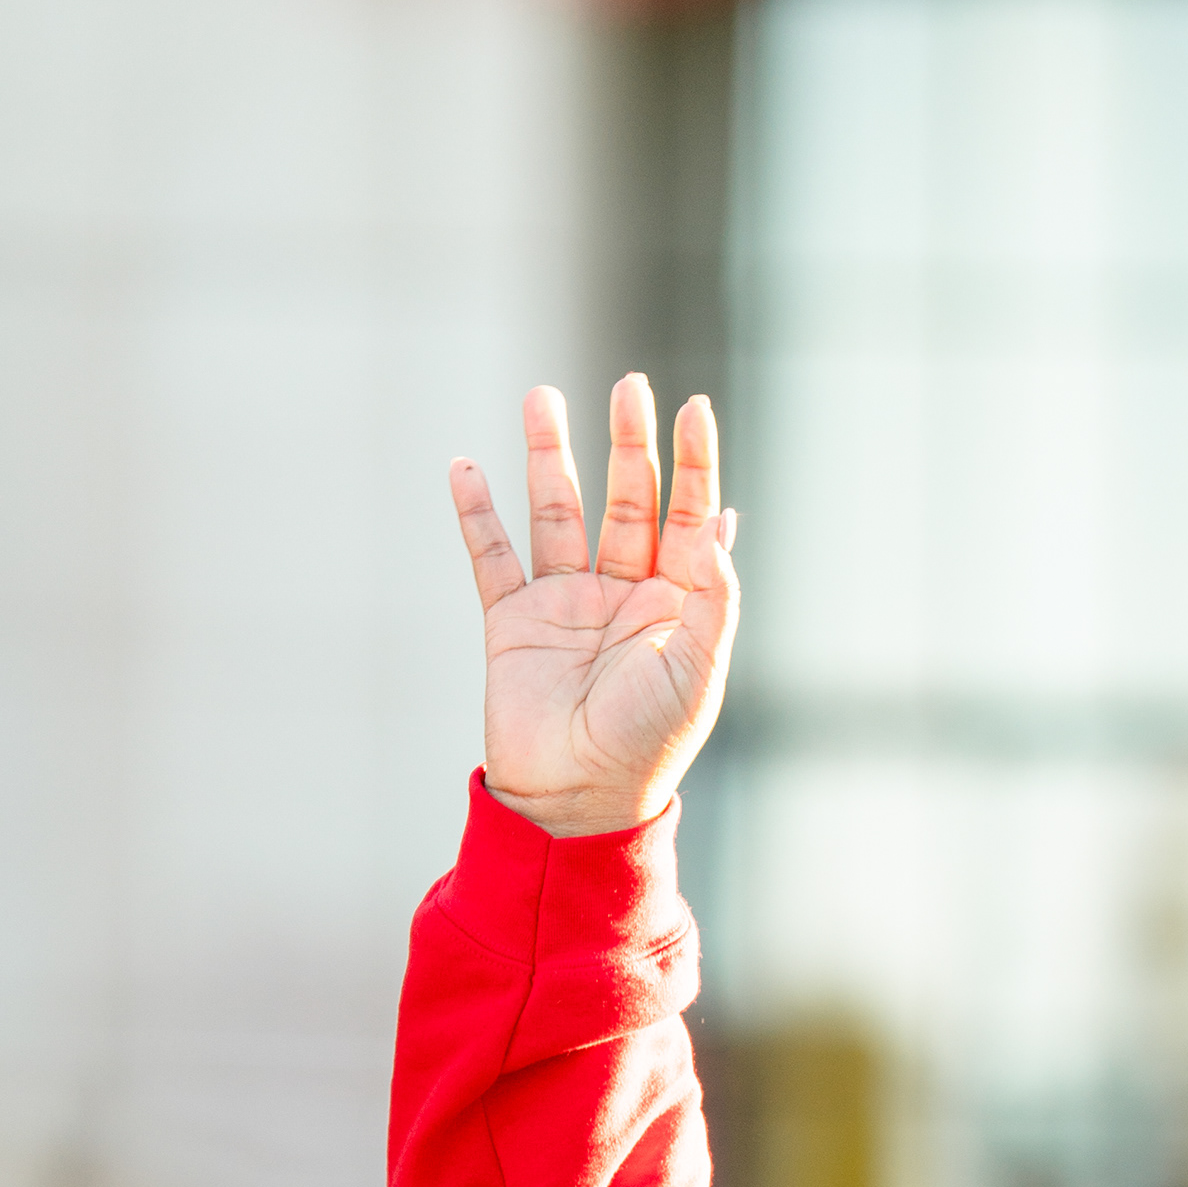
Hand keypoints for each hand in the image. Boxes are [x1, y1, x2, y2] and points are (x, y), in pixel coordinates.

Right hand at [449, 375, 737, 837]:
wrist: (575, 800)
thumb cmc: (646, 745)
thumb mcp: (695, 672)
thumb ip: (712, 598)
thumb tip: (721, 522)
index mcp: (674, 604)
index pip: (687, 515)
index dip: (692, 462)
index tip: (693, 408)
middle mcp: (621, 595)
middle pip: (627, 500)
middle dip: (630, 443)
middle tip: (629, 385)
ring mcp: (565, 605)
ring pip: (558, 513)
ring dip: (550, 457)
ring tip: (542, 398)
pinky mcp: (512, 623)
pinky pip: (491, 556)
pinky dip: (476, 513)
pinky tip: (466, 467)